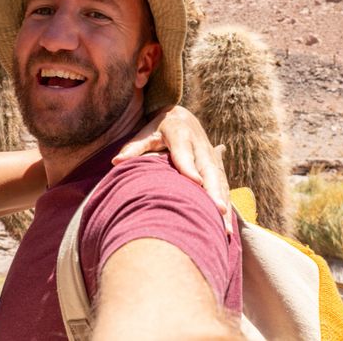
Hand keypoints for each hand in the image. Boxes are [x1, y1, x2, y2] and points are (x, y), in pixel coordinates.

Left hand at [113, 105, 232, 234]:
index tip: (196, 183)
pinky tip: (226, 225)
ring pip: (219, 180)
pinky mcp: (217, 166)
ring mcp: (211, 156)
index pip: (184, 154)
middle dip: (214, 190)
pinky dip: (225, 203)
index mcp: (180, 135)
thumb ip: (134, 148)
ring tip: (224, 226)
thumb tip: (116, 162)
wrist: (182, 116)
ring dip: (223, 202)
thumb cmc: (158, 128)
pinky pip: (223, 185)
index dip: (189, 168)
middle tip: (218, 210)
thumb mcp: (146, 133)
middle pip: (208, 169)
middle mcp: (199, 145)